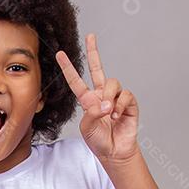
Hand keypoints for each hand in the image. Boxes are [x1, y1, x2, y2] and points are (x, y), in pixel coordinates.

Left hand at [56, 33, 139, 164]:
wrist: (115, 152)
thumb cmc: (99, 141)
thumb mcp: (87, 128)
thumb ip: (91, 113)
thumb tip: (105, 104)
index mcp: (87, 100)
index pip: (76, 81)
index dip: (68, 68)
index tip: (60, 54)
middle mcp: (101, 95)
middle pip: (97, 68)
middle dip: (94, 52)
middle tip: (90, 36)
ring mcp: (115, 98)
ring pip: (113, 83)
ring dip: (109, 97)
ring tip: (108, 113)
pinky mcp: (129, 103)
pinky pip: (125, 95)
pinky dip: (120, 106)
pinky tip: (116, 117)